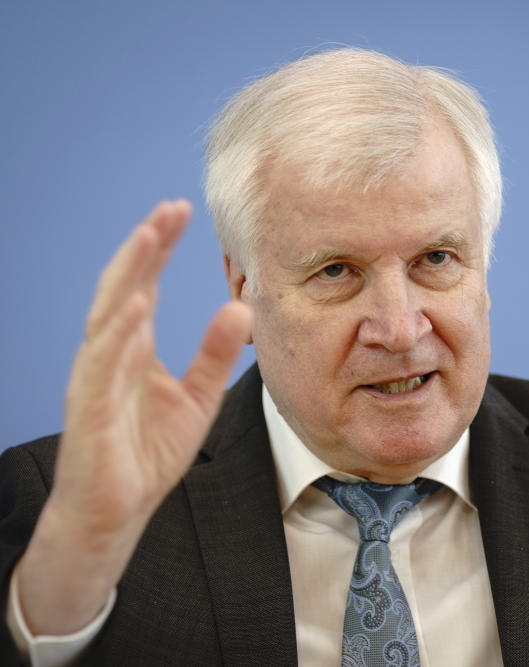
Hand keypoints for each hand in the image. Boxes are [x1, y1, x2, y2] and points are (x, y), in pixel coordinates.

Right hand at [17, 201, 251, 633]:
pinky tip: (135, 304)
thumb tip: (240, 308)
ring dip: (128, 274)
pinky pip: (101, 364)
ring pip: (108, 314)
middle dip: (145, 247)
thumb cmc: (149, 453)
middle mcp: (111, 353)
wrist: (117, 511)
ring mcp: (96, 378)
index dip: (160, 249)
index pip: (144, 285)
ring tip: (149, 236)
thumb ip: (216, 354)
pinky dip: (118, 333)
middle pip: (125, 287)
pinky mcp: (89, 408)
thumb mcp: (198, 398)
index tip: (181, 212)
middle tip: (169, 209)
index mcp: (134, 349)